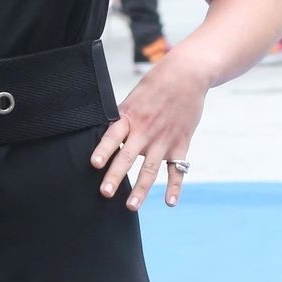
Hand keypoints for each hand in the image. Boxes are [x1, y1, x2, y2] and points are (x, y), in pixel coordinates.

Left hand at [90, 47, 209, 211]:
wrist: (187, 75)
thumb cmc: (155, 86)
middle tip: (105, 193)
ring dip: (140, 189)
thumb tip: (105, 138)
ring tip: (130, 206)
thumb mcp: (133, 98)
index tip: (94, 164)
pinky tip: (170, 203)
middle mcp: (145, 131)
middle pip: (128, 157)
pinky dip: (175, 187)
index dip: (103, 150)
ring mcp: (163, 140)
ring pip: (150, 169)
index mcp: (130, 118)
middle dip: (115, 176)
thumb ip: (121, 120)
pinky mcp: (180, 145)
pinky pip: (177, 170)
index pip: (113, 136)